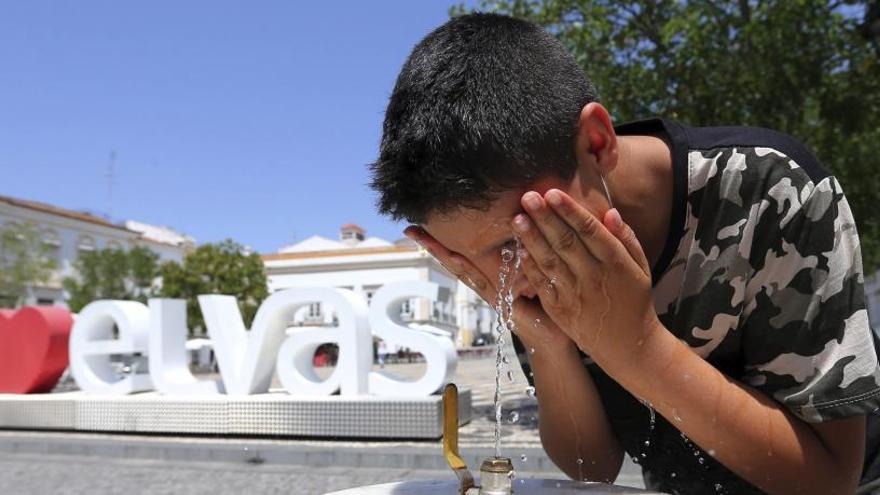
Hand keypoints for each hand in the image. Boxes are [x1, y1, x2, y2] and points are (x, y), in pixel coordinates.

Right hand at [404, 226, 574, 352]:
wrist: (558, 340)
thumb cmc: (551, 304)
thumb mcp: (537, 274)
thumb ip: (529, 254)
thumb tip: (527, 223)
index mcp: (494, 278)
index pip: (467, 254)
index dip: (447, 240)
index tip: (425, 224)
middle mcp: (488, 286)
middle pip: (455, 261)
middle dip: (433, 245)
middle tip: (411, 229)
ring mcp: (491, 297)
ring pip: (463, 272)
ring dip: (442, 255)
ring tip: (423, 239)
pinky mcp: (501, 306)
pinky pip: (484, 285)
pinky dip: (469, 270)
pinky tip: (455, 257)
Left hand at [511, 189, 657, 362]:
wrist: (628, 344)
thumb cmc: (634, 299)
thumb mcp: (640, 267)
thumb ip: (626, 238)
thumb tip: (609, 211)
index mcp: (616, 262)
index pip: (589, 230)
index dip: (569, 211)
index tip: (552, 193)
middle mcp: (594, 277)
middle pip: (566, 242)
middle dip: (545, 218)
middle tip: (528, 197)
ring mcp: (575, 295)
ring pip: (550, 261)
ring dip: (531, 239)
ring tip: (517, 218)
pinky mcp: (560, 310)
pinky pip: (542, 284)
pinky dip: (529, 267)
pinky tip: (518, 249)